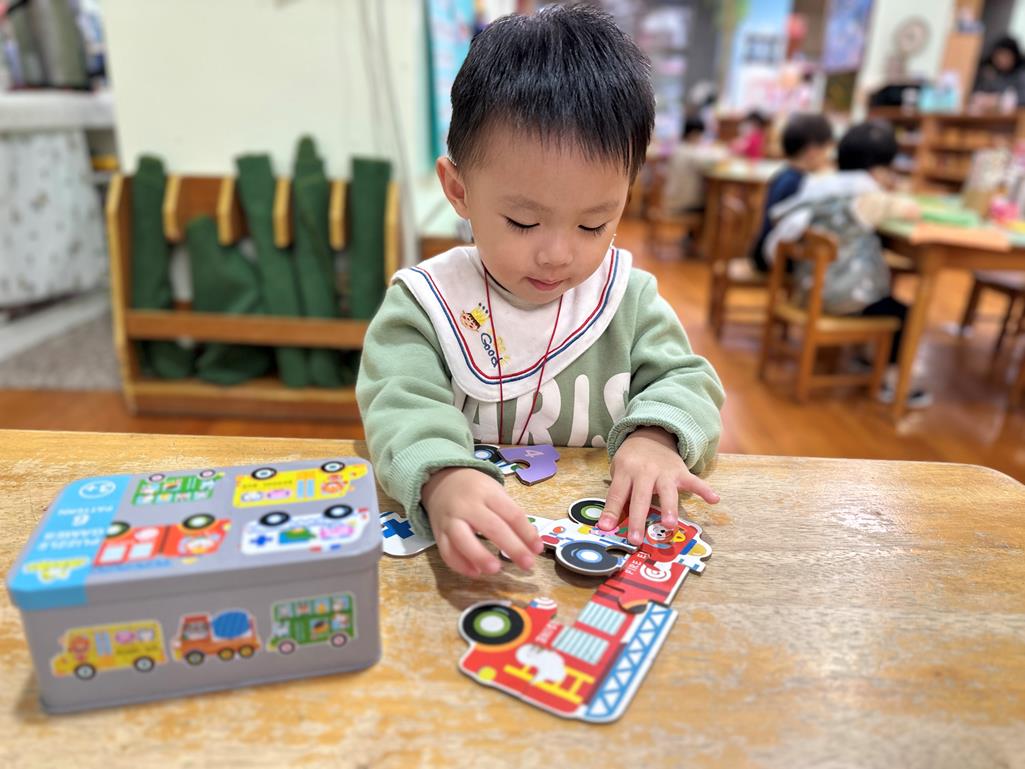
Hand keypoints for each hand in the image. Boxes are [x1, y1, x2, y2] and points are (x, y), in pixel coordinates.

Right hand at [422, 467, 541, 577]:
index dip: (526, 533)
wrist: (441, 480)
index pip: (511, 514)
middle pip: (492, 527)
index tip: (538, 549)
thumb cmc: (476, 490)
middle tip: (528, 564)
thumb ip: (512, 516)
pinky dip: (460, 564)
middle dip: (512, 547)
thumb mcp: (496, 493)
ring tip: (496, 570)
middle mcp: (468, 505)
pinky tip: (476, 572)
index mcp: (488, 493)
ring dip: (480, 557)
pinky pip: (446, 551)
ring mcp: (451, 519)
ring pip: (463, 539)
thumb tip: (532, 545)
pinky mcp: (438, 532)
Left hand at [597, 426, 718, 544]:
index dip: (611, 511)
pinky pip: (694, 481)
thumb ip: (618, 494)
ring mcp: (664, 471)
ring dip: (668, 508)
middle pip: (640, 496)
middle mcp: (645, 470)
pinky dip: (705, 490)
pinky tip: (714, 499)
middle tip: (636, 539)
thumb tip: (610, 524)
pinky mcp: (681, 472)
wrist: (651, 435)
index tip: (605, 528)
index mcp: (626, 470)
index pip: (617, 493)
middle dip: (637, 519)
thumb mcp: (618, 471)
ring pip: (667, 491)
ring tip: (669, 525)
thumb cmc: (632, 460)